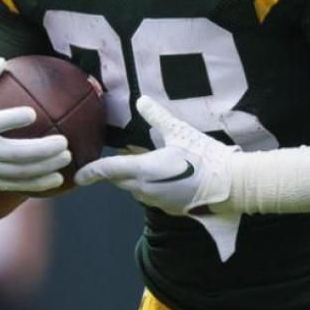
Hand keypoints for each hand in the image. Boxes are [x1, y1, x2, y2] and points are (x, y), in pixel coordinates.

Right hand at [0, 58, 72, 200]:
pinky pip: (19, 185)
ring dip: (46, 166)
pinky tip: (58, 179)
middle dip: (43, 150)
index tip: (32, 113)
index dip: (13, 119)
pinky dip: (39, 184)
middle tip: (64, 141)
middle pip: (17, 153)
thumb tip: (3, 59)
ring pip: (22, 171)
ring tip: (68, 157)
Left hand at [75, 96, 233, 215]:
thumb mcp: (180, 132)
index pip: (108, 170)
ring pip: (135, 190)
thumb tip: (141, 100)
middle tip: (117, 157)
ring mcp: (157, 201)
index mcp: (144, 170)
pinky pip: (151, 197)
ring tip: (143, 163)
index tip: (78, 176)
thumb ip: (157, 117)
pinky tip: (163, 176)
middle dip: (115, 171)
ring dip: (133, 179)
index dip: (90, 172)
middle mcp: (145, 189)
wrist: (231, 184)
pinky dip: (150, 186)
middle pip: (119, 181)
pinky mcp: (169, 208)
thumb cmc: (204, 156)